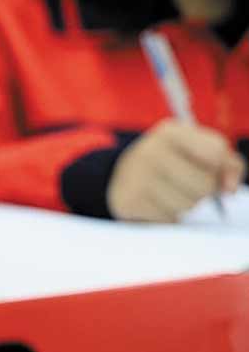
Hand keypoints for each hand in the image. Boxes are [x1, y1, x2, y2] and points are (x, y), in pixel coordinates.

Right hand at [107, 119, 244, 221]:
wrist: (122, 175)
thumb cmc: (172, 161)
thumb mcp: (198, 150)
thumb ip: (227, 163)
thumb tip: (229, 189)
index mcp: (170, 132)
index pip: (215, 152)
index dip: (222, 168)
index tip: (215, 172)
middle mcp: (149, 150)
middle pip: (204, 184)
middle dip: (204, 191)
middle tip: (188, 184)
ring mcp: (136, 177)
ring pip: (188, 205)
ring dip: (185, 205)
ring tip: (170, 193)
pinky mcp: (128, 202)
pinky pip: (169, 219)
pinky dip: (168, 216)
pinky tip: (157, 203)